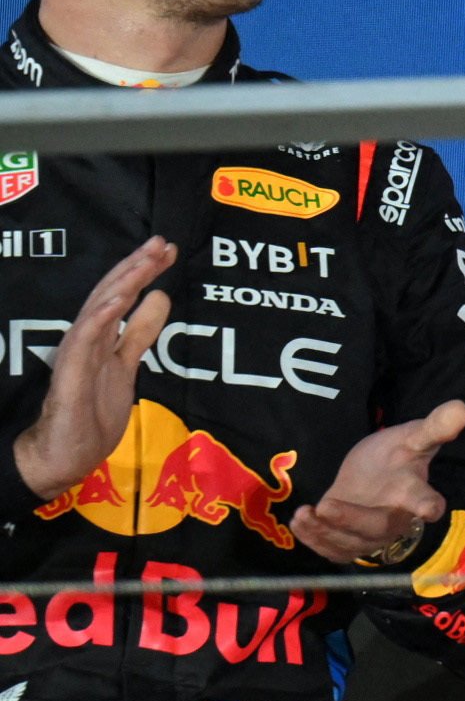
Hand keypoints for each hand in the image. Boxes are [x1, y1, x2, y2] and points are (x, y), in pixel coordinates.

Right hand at [12, 237, 174, 502]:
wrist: (61, 458)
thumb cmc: (91, 414)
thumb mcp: (127, 366)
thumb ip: (140, 333)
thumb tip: (161, 296)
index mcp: (101, 338)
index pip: (122, 296)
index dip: (143, 271)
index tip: (168, 249)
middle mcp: (87, 341)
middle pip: (111, 295)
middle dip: (136, 267)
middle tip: (162, 242)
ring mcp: (77, 357)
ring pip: (98, 311)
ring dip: (121, 284)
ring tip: (144, 260)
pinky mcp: (70, 377)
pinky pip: (83, 342)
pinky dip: (99, 318)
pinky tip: (117, 300)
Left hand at [293, 399, 464, 564]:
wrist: (373, 475)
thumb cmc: (397, 455)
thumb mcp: (413, 436)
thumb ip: (434, 427)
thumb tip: (460, 408)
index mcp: (415, 494)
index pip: (427, 503)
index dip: (428, 506)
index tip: (428, 509)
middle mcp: (395, 520)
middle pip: (377, 527)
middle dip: (351, 519)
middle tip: (326, 504)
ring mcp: (369, 536)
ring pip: (350, 543)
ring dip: (325, 532)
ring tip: (303, 513)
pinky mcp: (347, 544)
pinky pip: (332, 550)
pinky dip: (313, 539)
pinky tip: (299, 520)